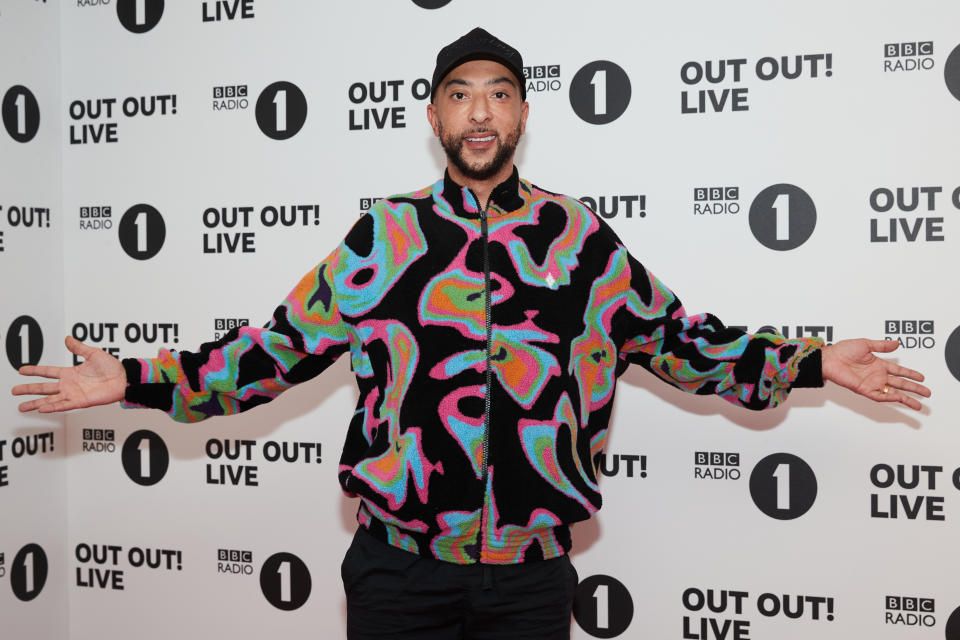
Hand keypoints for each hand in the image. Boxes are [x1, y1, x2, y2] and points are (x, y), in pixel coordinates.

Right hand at [12, 336, 126, 412]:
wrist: (124, 378)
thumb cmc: (112, 367)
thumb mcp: (93, 353)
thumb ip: (78, 347)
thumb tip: (67, 339)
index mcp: (71, 373)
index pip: (48, 372)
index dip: (35, 371)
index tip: (22, 370)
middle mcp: (70, 384)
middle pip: (44, 387)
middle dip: (28, 389)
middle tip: (14, 391)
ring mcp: (74, 394)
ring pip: (50, 399)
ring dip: (35, 403)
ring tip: (22, 407)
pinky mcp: (81, 401)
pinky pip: (63, 405)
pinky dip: (52, 407)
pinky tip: (41, 408)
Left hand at [821, 339, 929, 410]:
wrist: (829, 358)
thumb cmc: (842, 350)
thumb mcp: (865, 344)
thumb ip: (881, 345)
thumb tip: (896, 343)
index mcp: (878, 364)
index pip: (899, 370)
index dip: (911, 374)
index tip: (922, 377)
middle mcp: (877, 375)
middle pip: (900, 383)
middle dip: (914, 389)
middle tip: (927, 393)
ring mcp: (871, 383)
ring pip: (893, 392)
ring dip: (905, 398)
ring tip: (918, 404)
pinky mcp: (863, 389)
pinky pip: (879, 395)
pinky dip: (889, 397)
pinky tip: (899, 398)